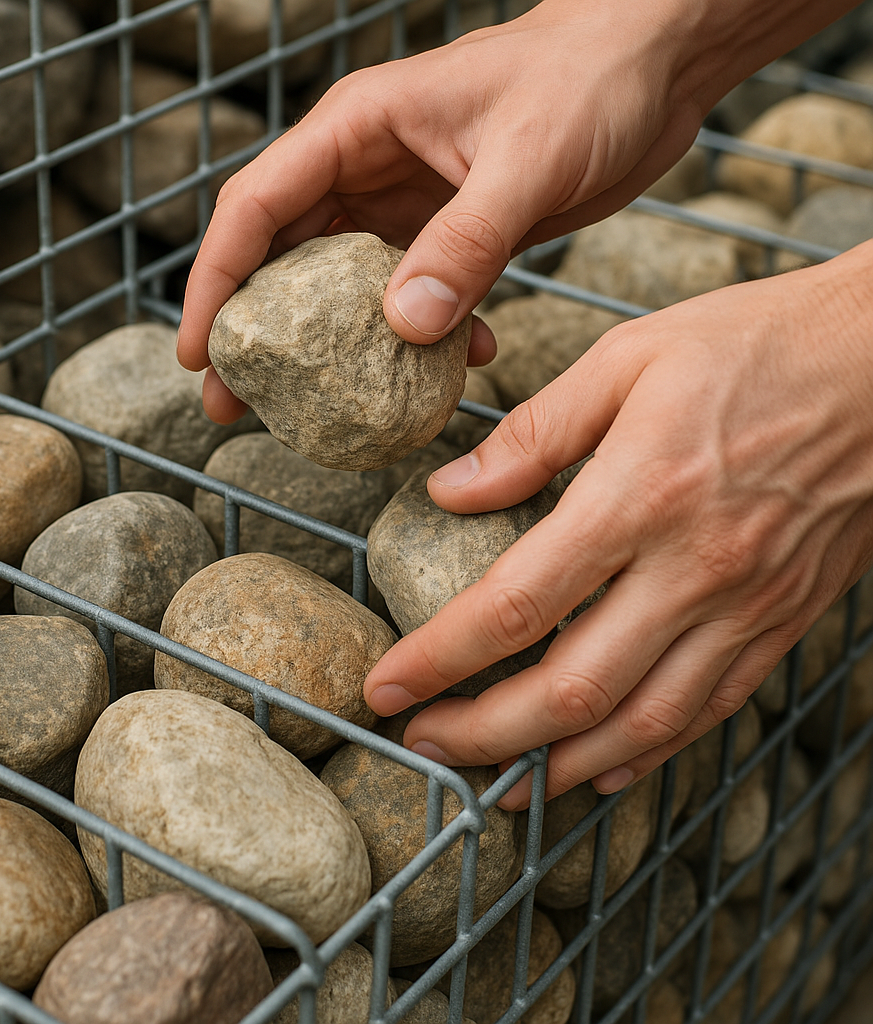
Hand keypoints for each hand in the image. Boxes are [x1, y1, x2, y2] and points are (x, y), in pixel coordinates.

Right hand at [177, 0, 730, 420]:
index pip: (256, 207)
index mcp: (358, 128)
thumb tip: (404, 326)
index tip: (198, 351)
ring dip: (331, 350)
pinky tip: (450, 367)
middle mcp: (367, 167)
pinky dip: (419, 339)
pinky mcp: (450, 233)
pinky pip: (412, 297)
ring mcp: (406, 203)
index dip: (215, 280)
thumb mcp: (526, 160)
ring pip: (341, 286)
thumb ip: (465, 243)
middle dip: (256, 333)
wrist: (656, 65)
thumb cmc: (590, 78)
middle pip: (281, 256)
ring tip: (316, 412)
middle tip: (235, 404)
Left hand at [363, 242, 872, 806]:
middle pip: (571, 688)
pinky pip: (708, 711)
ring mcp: (746, 607)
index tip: (385, 686)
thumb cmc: (756, 345)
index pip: (518, 603)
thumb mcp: (629, 357)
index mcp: (641, 494)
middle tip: (422, 745)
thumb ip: (534, 431)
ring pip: (640, 723)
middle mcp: (694, 568)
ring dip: (557, 766)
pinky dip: (646, 752)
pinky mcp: (782, 622)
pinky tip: (599, 768)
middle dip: (483, 733)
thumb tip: (452, 491)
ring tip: (496, 784)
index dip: (441, 657)